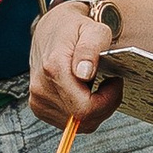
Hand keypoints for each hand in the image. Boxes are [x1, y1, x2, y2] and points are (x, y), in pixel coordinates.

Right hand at [30, 0, 123, 128]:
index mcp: (54, 68)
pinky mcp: (39, 107)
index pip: (85, 108)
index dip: (108, 101)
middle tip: (109, 82)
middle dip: (104, 105)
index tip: (114, 82)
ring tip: (95, 85)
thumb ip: (90, 50)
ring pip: (78, 124)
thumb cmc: (73, 28)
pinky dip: (81, 111)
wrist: (50, 29)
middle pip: (84, 120)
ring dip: (94, 109)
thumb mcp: (92, 29)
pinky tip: (83, 92)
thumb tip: (84, 74)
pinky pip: (69, 121)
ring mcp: (38, 100)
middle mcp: (42, 87)